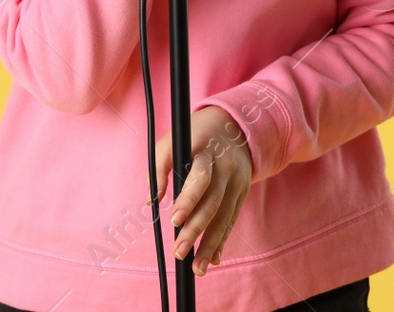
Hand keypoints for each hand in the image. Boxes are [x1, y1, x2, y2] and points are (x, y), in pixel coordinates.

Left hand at [152, 105, 251, 275]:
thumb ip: (158, 168)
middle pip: (212, 203)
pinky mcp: (242, 193)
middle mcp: (225, 168)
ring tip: (196, 268)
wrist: (233, 126)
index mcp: (206, 152)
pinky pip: (232, 220)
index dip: (188, 199)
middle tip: (179, 252)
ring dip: (211, 244)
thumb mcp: (171, 141)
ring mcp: (237, 181)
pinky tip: (212, 259)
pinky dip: (222, 241)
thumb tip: (151, 201)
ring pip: (225, 217)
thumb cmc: (194, 136)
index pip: (200, 178)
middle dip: (196, 230)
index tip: (174, 219)